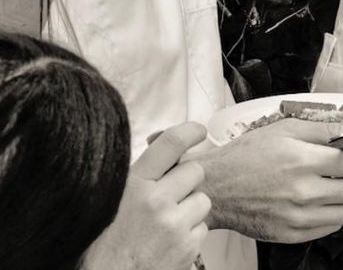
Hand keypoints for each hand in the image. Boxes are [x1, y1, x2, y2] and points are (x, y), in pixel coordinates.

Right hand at [84, 122, 211, 269]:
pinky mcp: (188, 247)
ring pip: (203, 200)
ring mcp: (174, 225)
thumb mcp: (113, 200)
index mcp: (134, 185)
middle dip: (188, 180)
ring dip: (191, 208)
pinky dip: (191, 233)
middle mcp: (156, 202)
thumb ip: (139, 178)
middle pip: (195, 171)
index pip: (171, 143)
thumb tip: (159, 150)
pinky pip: (203, 228)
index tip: (197, 131)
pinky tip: (170, 241)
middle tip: (172, 194)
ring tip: (168, 222)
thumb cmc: (103, 244)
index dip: (190, 131)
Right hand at [193, 117, 342, 242]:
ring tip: (341, 186)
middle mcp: (304, 192)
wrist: (214, 188)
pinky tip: (321, 199)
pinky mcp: (293, 235)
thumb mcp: (287, 129)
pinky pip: (333, 227)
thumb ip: (330, 130)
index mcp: (304, 161)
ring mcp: (299, 218)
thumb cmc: (248, 155)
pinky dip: (334, 213)